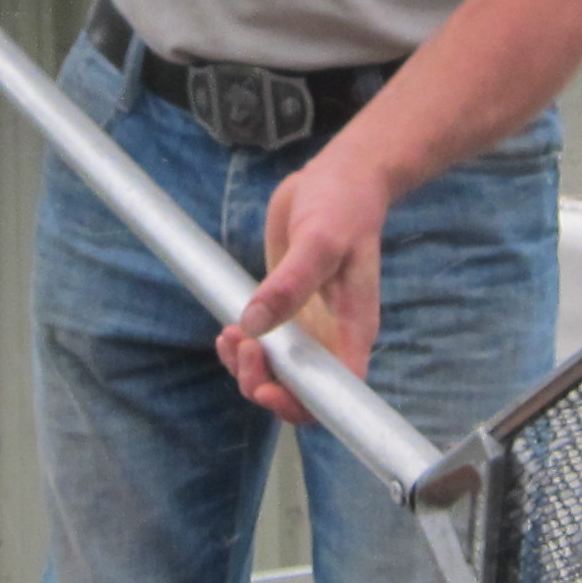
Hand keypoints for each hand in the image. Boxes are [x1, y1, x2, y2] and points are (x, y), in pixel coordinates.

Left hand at [220, 151, 391, 426]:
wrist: (340, 177)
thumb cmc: (343, 206)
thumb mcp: (319, 241)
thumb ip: (289, 284)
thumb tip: (255, 326)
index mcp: (352, 331)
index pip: (335, 393)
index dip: (301, 405)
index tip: (267, 387)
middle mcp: (331, 336)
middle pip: (300, 391)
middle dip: (263, 382)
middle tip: (241, 348)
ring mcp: (308, 325)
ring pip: (277, 371)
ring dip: (247, 366)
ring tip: (230, 336)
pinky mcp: (286, 308)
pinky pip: (264, 344)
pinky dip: (243, 347)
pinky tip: (229, 329)